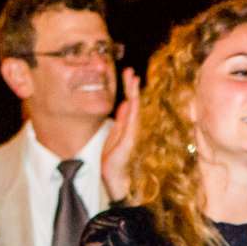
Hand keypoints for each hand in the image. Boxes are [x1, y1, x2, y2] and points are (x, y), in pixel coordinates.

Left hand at [98, 69, 141, 200]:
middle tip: (130, 71)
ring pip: (134, 109)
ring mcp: (132, 133)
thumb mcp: (114, 133)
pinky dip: (132, 111)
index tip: (128, 74)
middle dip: (132, 87)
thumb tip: (123, 104)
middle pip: (133, 102)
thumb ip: (120, 119)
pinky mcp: (129, 141)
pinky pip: (131, 123)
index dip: (129, 88)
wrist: (112, 174)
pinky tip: (132, 101)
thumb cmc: (112, 156)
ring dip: (134, 95)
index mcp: (126, 124)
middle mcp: (132, 126)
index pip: (129, 102)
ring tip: (133, 81)